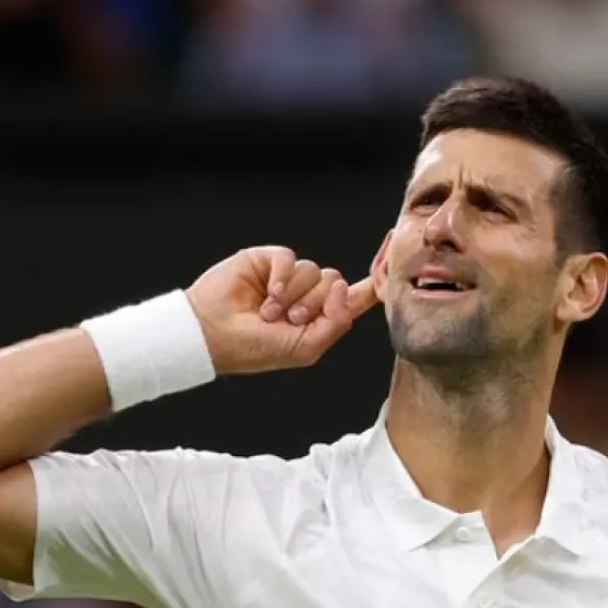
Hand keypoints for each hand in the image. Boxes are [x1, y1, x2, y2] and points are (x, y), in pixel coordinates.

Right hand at [185, 246, 377, 374]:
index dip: (374, 282)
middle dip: (317, 304)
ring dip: (294, 296)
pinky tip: (267, 295)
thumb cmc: (255, 348)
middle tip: (291, 320)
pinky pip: (292, 259)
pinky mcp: (269, 260)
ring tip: (270, 313)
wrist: (213, 335)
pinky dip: (282, 279)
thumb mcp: (306, 347)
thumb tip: (346, 286)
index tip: (394, 261)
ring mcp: (288, 277)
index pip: (355, 297)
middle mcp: (307, 295)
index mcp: (320, 318)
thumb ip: (336, 322)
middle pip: (337, 282)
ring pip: (315, 271)